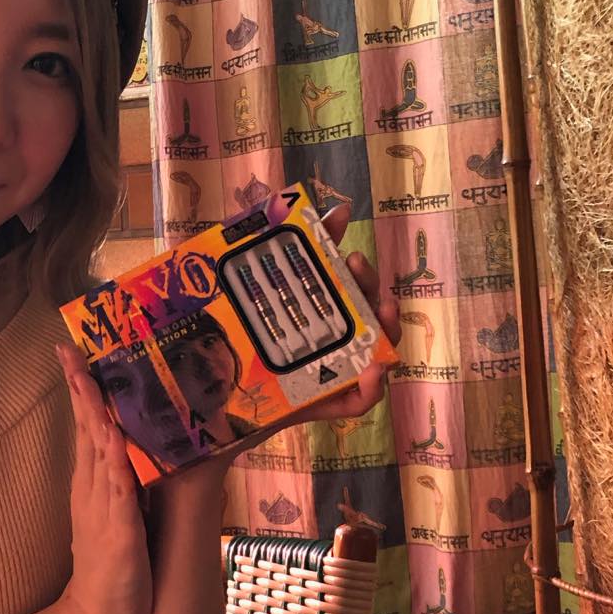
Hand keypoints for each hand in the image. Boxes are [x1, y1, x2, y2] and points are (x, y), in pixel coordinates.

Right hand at [56, 343, 153, 613]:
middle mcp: (93, 488)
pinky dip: (114, 461)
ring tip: (86, 375)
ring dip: (94, 412)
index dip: (82, 388)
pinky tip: (113, 436)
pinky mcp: (118, 530)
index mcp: (93, 482)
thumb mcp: (117, 513)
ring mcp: (103, 507)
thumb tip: (125, 448)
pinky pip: (117, 490)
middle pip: (86, 427)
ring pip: (98, 450)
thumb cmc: (113, 565)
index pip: (88, 425)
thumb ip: (118, 480)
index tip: (71, 352)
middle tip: (68, 348)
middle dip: (79, 386)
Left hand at [268, 194, 401, 426]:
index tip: (352, 254)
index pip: (356, 288)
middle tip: (361, 275)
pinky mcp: (333, 404)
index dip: (361, 271)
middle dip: (375, 295)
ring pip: (380, 354)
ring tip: (382, 315)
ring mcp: (342, 374)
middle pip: (374, 317)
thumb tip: (340, 209)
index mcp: (330, 313)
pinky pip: (362, 400)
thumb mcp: (273, 293)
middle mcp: (342, 341)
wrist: (224, 391)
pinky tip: (371, 370)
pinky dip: (372, 387)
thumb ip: (306, 253)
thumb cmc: (254, 338)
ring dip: (388, 334)